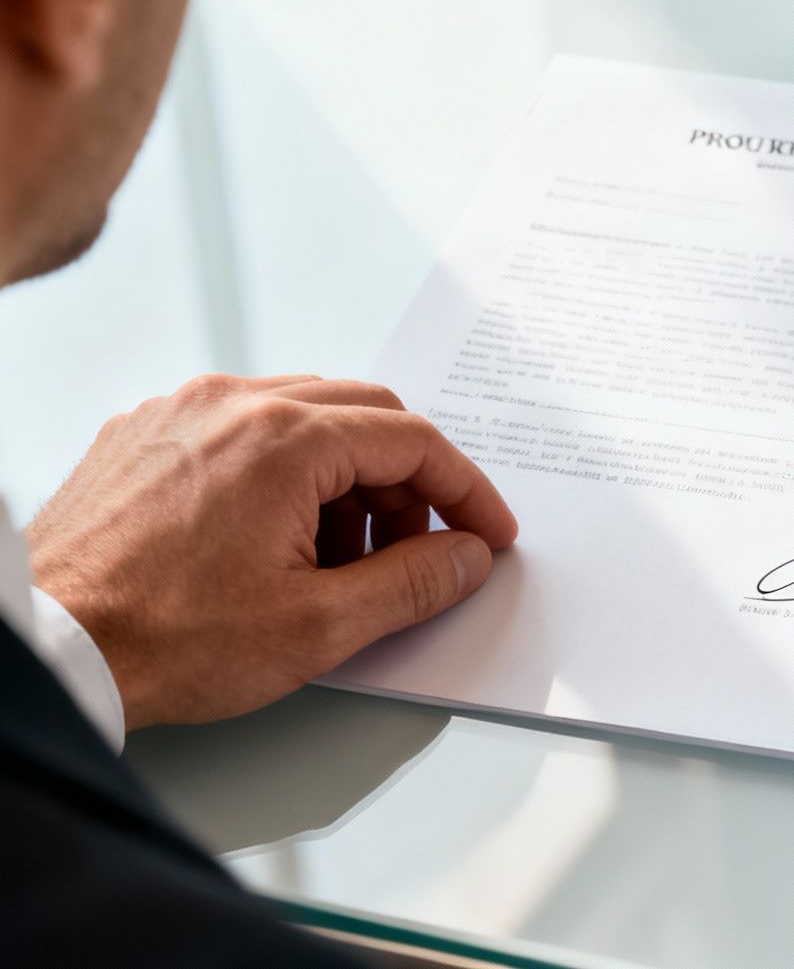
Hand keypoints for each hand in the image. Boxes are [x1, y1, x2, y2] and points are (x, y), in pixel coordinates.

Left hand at [24, 374, 517, 730]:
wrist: (49, 647)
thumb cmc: (162, 640)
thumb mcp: (318, 627)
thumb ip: (411, 583)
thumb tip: (464, 557)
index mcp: (285, 440)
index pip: (412, 440)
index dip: (464, 490)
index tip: (485, 533)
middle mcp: (233, 405)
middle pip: (363, 416)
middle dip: (407, 484)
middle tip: (419, 550)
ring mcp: (181, 413)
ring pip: (303, 417)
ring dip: (345, 479)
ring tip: (337, 561)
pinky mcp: (142, 435)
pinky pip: (241, 429)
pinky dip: (282, 472)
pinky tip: (275, 540)